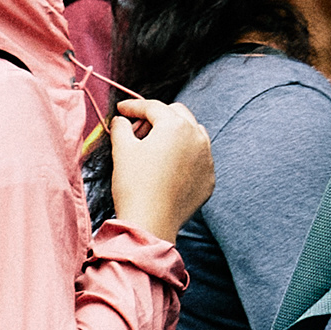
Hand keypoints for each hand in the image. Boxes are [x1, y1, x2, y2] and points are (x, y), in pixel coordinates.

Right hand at [105, 96, 216, 242]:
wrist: (150, 223)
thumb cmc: (134, 184)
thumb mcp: (122, 150)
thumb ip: (121, 127)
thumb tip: (121, 120)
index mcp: (175, 126)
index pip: (153, 107)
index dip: (134, 106)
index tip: (121, 110)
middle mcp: (197, 136)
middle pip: (177, 114)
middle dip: (157, 117)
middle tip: (137, 131)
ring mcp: (207, 158)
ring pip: (193, 133)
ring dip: (174, 134)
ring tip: (155, 149)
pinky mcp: (209, 178)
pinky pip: (198, 158)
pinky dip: (184, 156)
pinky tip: (168, 168)